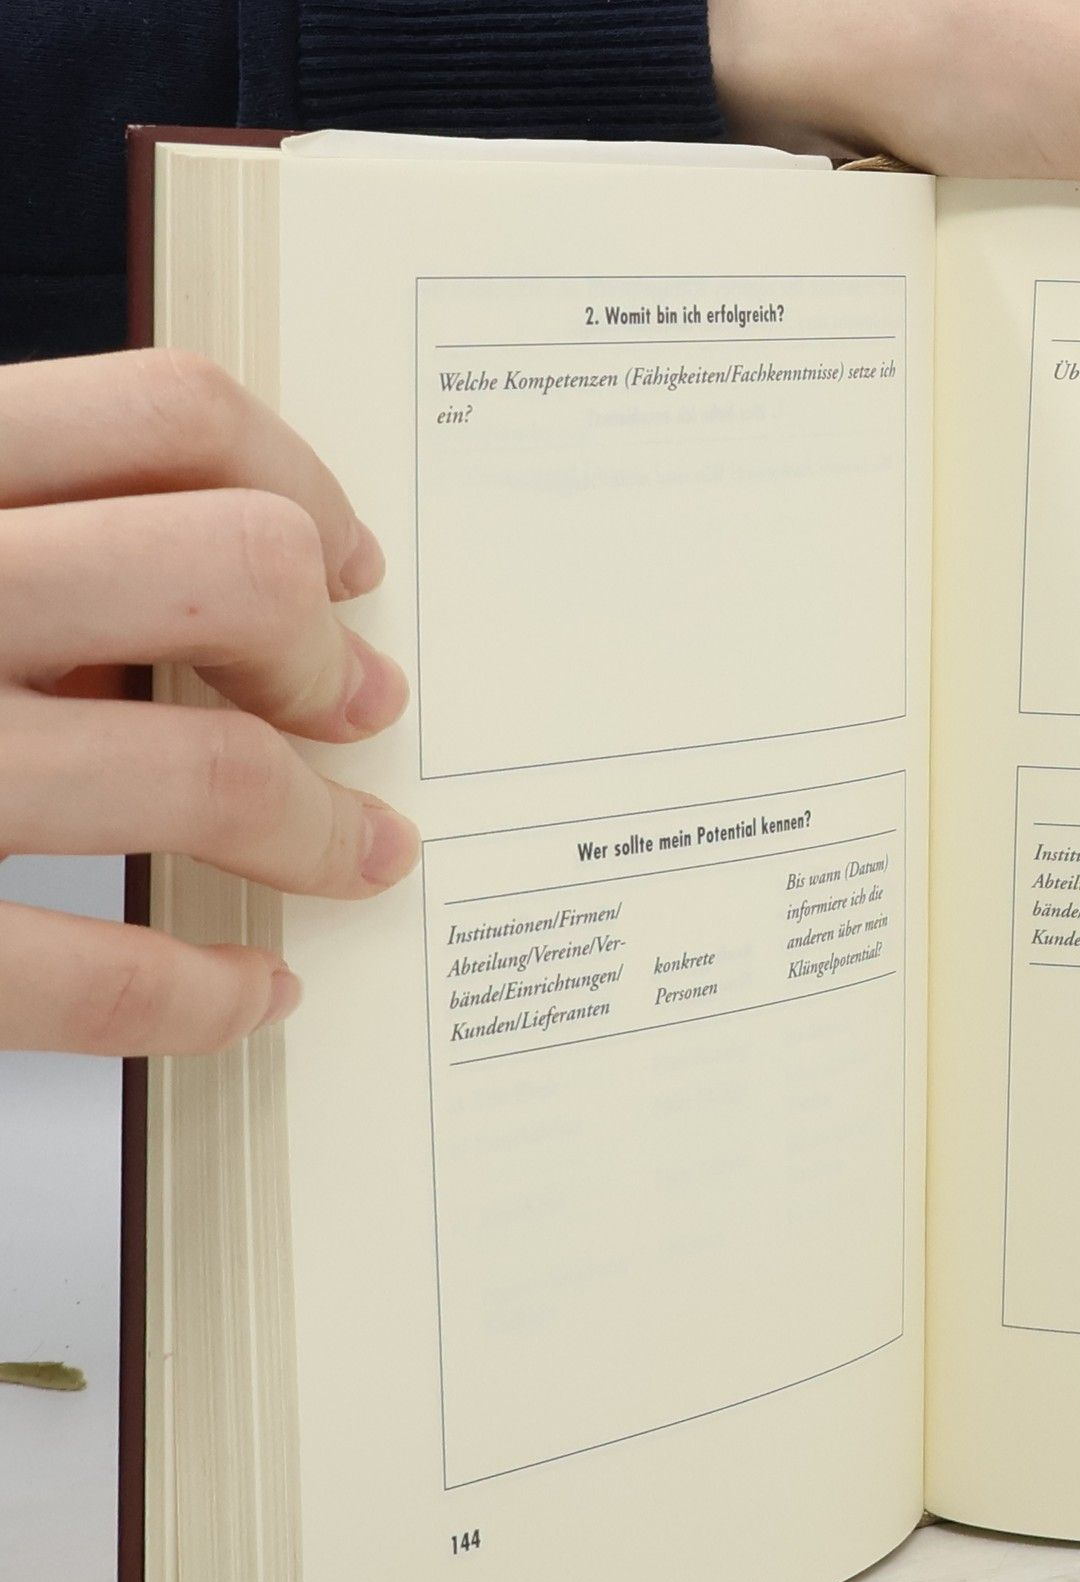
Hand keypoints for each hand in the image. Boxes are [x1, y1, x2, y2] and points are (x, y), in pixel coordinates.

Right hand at [0, 350, 418, 1055]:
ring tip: (367, 852)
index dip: (298, 489)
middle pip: (230, 570)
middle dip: (324, 656)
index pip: (168, 413)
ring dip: (324, 829)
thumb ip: (35, 539)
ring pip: (206, 770)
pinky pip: (97, 975)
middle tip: (361, 706)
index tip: (348, 566)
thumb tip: (243, 600)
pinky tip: (253, 994)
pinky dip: (207, 994)